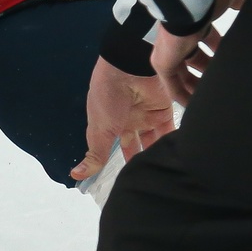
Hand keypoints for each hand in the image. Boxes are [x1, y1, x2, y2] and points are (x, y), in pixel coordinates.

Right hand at [74, 58, 178, 180]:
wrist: (128, 67)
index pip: (116, 148)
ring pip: (155, 142)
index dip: (121, 164)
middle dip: (142, 161)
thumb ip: (95, 154)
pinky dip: (172, 143)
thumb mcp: (99, 129)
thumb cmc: (107, 97)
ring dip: (158, 155)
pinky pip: (170, 131)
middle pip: (138, 146)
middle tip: (149, 181)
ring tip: (163, 175)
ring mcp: (147, 116)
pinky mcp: (164, 111)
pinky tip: (176, 160)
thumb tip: (75, 175)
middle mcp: (129, 121)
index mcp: (110, 125)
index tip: (126, 183)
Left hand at [154, 0, 246, 105]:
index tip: (231, 61)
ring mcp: (169, 51)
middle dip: (210, 71)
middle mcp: (180, 36)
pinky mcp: (162, 64)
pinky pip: (173, 86)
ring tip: (215, 100)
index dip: (218, 49)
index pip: (206, 38)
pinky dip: (184, 98)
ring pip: (184, 76)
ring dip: (199, 87)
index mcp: (195, 20)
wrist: (192, 1)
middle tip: (225, 83)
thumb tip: (240, 4)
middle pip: (195, 60)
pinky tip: (196, 109)